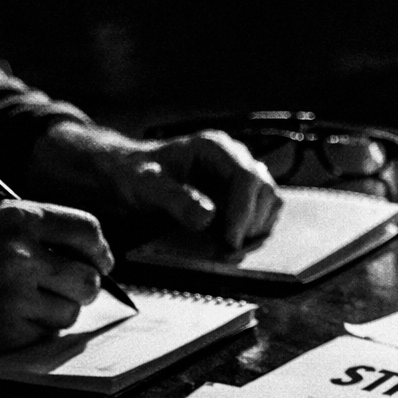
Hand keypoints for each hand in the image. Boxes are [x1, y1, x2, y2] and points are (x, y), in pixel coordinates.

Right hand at [0, 201, 111, 356]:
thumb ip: (30, 229)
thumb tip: (84, 251)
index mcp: (16, 218)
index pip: (87, 231)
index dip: (99, 250)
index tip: (100, 261)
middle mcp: (21, 255)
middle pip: (89, 279)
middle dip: (84, 286)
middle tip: (71, 289)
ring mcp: (15, 296)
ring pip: (70, 312)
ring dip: (57, 311)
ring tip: (26, 302)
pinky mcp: (7, 330)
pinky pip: (45, 334)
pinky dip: (34, 330)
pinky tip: (6, 318)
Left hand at [29, 122, 282, 249]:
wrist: (128, 177)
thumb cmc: (134, 176)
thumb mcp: (146, 186)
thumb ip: (175, 200)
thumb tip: (208, 216)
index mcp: (214, 148)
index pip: (248, 178)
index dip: (244, 213)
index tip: (230, 241)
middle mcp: (234, 158)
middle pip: (266, 191)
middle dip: (251, 224)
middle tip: (226, 249)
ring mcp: (241, 177)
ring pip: (270, 204)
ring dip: (255, 229)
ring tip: (227, 245)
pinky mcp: (242, 196)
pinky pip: (262, 215)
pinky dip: (253, 232)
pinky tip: (228, 241)